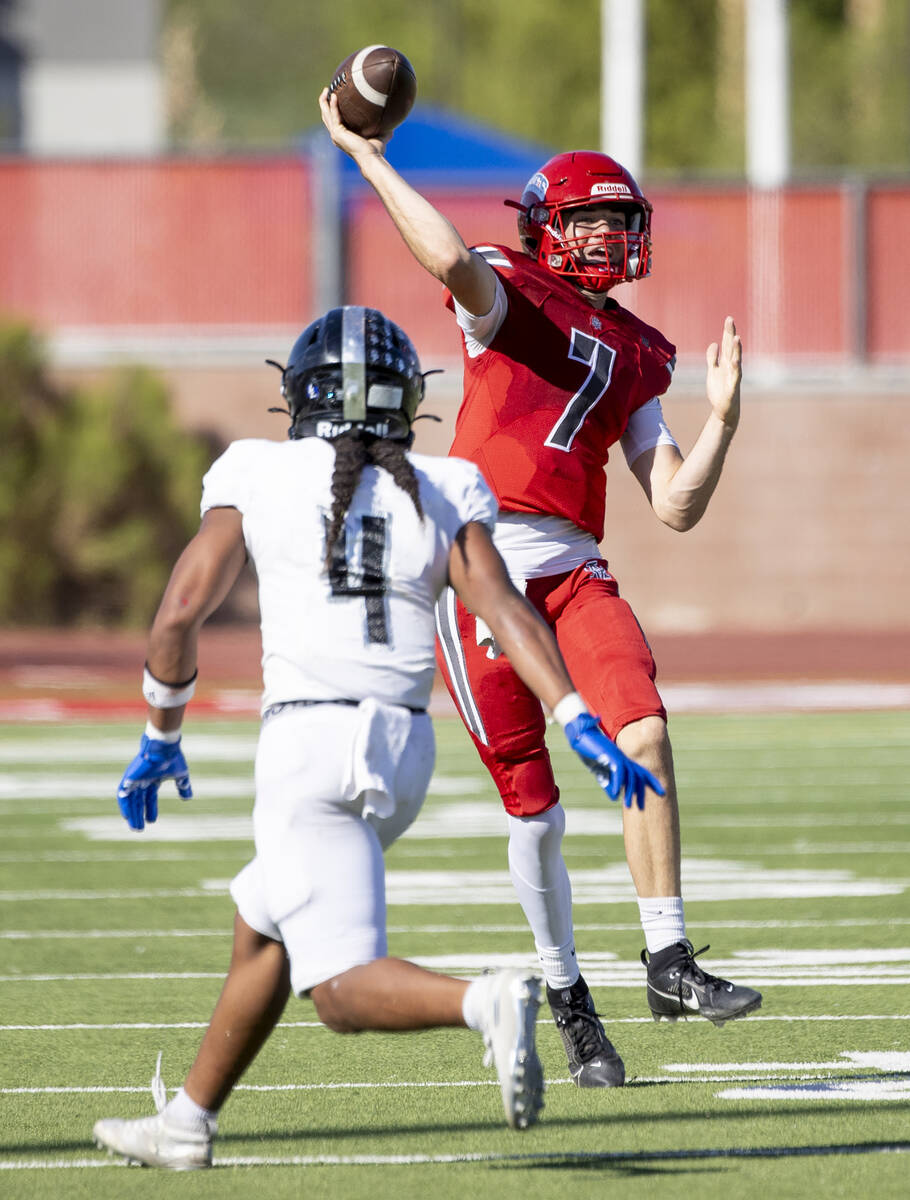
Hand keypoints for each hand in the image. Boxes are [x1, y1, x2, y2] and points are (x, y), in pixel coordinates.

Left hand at [116, 734, 192, 830]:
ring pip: (130, 801)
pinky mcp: (129, 778)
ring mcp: (135, 779)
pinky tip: (126, 816)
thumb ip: (183, 786)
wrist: (164, 748)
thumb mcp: (181, 775)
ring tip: (135, 827)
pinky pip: (123, 795)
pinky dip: (124, 806)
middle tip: (139, 829)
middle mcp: (143, 780)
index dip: (151, 809)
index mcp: (154, 779)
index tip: (152, 821)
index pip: (150, 797)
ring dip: (132, 814)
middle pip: (138, 801)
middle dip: (139, 815)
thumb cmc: (173, 758)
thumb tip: (188, 798)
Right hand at [318, 87, 389, 160]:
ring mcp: (335, 135)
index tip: (334, 97)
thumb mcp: (379, 137)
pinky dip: (333, 105)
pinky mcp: (338, 133)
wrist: (371, 158)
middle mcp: (336, 136)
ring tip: (326, 89)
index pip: (334, 121)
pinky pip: (334, 116)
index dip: (332, 109)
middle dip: (324, 103)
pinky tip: (335, 95)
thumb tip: (393, 126)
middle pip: (326, 116)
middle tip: (326, 90)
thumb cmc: (375, 152)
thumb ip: (383, 132)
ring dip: (325, 102)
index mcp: (343, 137)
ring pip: (326, 115)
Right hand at [564, 713, 664, 810]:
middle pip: (639, 776)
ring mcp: (619, 756)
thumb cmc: (589, 752)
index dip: (652, 782)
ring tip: (628, 805)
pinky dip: (619, 782)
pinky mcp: (611, 755)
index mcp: (624, 761)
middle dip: (642, 792)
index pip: (642, 772)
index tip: (663, 793)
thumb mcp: (600, 771)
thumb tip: (615, 797)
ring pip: (631, 775)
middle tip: (642, 806)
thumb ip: (608, 783)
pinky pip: (619, 771)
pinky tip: (617, 792)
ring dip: (630, 791)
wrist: (581, 735)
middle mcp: (624, 759)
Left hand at [705, 315, 741, 431]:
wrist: (724, 410)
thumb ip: (713, 358)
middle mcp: (732, 367)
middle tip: (730, 319)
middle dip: (730, 334)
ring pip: (736, 360)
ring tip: (736, 337)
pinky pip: (735, 377)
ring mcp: (733, 376)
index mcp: (727, 362)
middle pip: (731, 348)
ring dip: (736, 349)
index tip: (728, 318)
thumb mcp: (713, 371)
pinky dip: (735, 369)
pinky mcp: (733, 388)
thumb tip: (714, 344)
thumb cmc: (720, 390)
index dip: (727, 332)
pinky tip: (734, 361)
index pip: (727, 344)